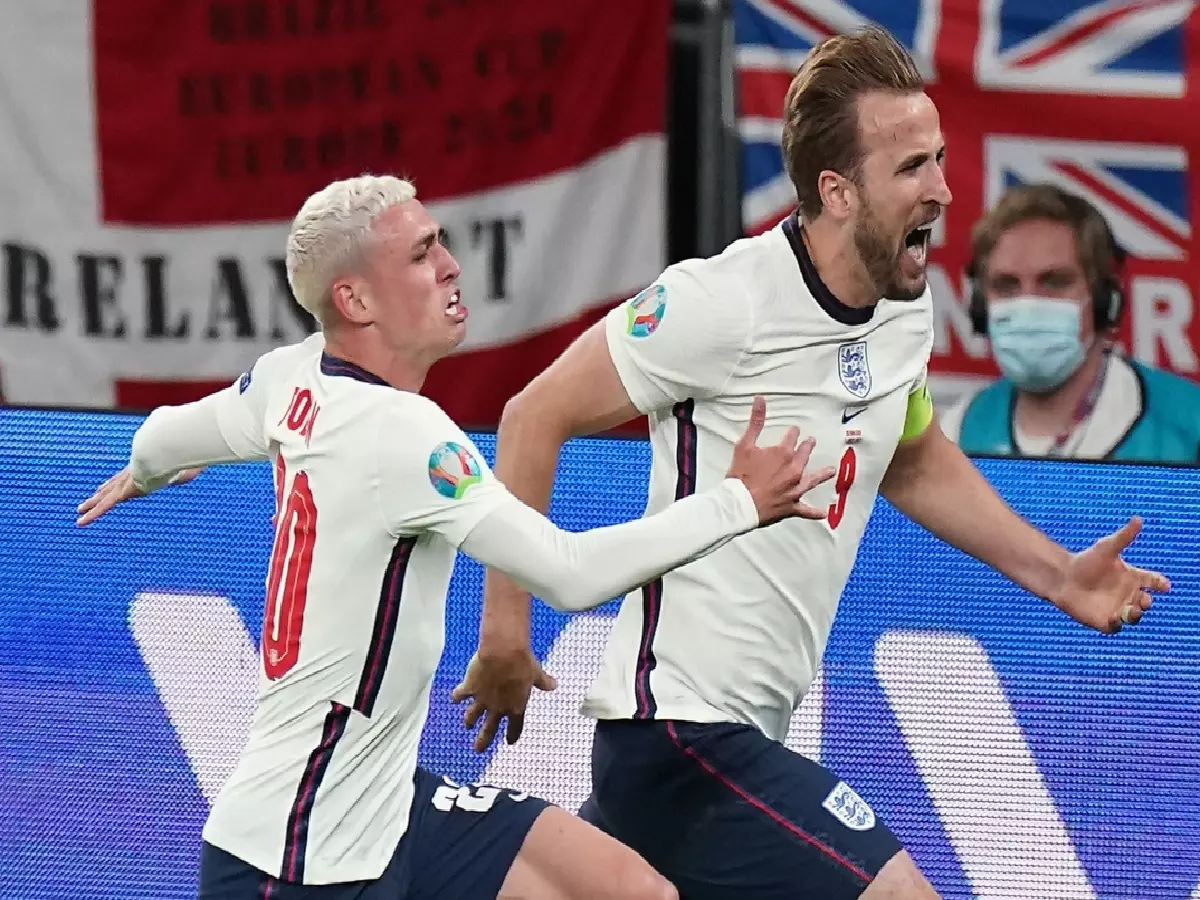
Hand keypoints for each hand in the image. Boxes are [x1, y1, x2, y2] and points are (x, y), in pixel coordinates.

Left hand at [76, 466, 203, 525]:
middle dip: (101, 491)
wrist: (163, 451)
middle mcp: (129, 475)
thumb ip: (190, 470)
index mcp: (143, 469)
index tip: (112, 483)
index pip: (127, 476)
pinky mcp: (121, 492)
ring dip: (92, 504)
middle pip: (112, 485)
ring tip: (79, 510)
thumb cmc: (175, 455)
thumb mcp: (186, 467)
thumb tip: (202, 467)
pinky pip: (104, 506)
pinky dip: (93, 514)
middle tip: (91, 496)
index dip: (119, 480)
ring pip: (104, 497)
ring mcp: (123, 483)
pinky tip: (81, 522)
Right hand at [450, 645, 557, 752]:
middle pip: (488, 731)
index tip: (509, 741)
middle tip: (478, 749)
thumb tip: (554, 685)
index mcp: (516, 706)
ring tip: (468, 724)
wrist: (503, 653)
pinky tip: (454, 698)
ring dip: (469, 721)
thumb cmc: (522, 663)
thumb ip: (543, 682)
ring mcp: (481, 700)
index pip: (515, 727)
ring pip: (471, 717)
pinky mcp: (469, 688)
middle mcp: (497, 708)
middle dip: (482, 741)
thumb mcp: (536, 673)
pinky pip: (459, 695)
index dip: (512, 735)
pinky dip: (456, 697)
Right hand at [726, 396, 836, 524]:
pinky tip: (824, 513)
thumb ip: (755, 422)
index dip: (792, 432)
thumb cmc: (741, 475)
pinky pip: (806, 511)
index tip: (794, 430)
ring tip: (831, 470)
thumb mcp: (744, 445)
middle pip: (804, 455)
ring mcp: (795, 489)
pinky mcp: (791, 506)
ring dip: (822, 474)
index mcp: (783, 453)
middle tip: (811, 442)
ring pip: (812, 480)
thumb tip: (760, 399)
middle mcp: (794, 470)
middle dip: (807, 447)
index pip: (791, 437)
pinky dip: (815, 513)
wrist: (739, 504)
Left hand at [1051, 516, 1170, 633]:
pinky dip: (1117, 623)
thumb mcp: (1106, 548)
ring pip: (1134, 616)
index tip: (1164, 585)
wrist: (1062, 576)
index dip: (1160, 584)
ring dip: (1136, 614)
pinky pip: (1115, 626)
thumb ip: (1124, 536)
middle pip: (1145, 601)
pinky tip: (1113, 617)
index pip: (1153, 581)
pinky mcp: (1103, 620)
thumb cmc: (1086, 561)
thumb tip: (1138, 519)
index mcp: (1132, 577)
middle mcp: (1128, 594)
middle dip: (1146, 601)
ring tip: (1132, 609)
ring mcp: (1117, 608)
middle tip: (1143, 598)